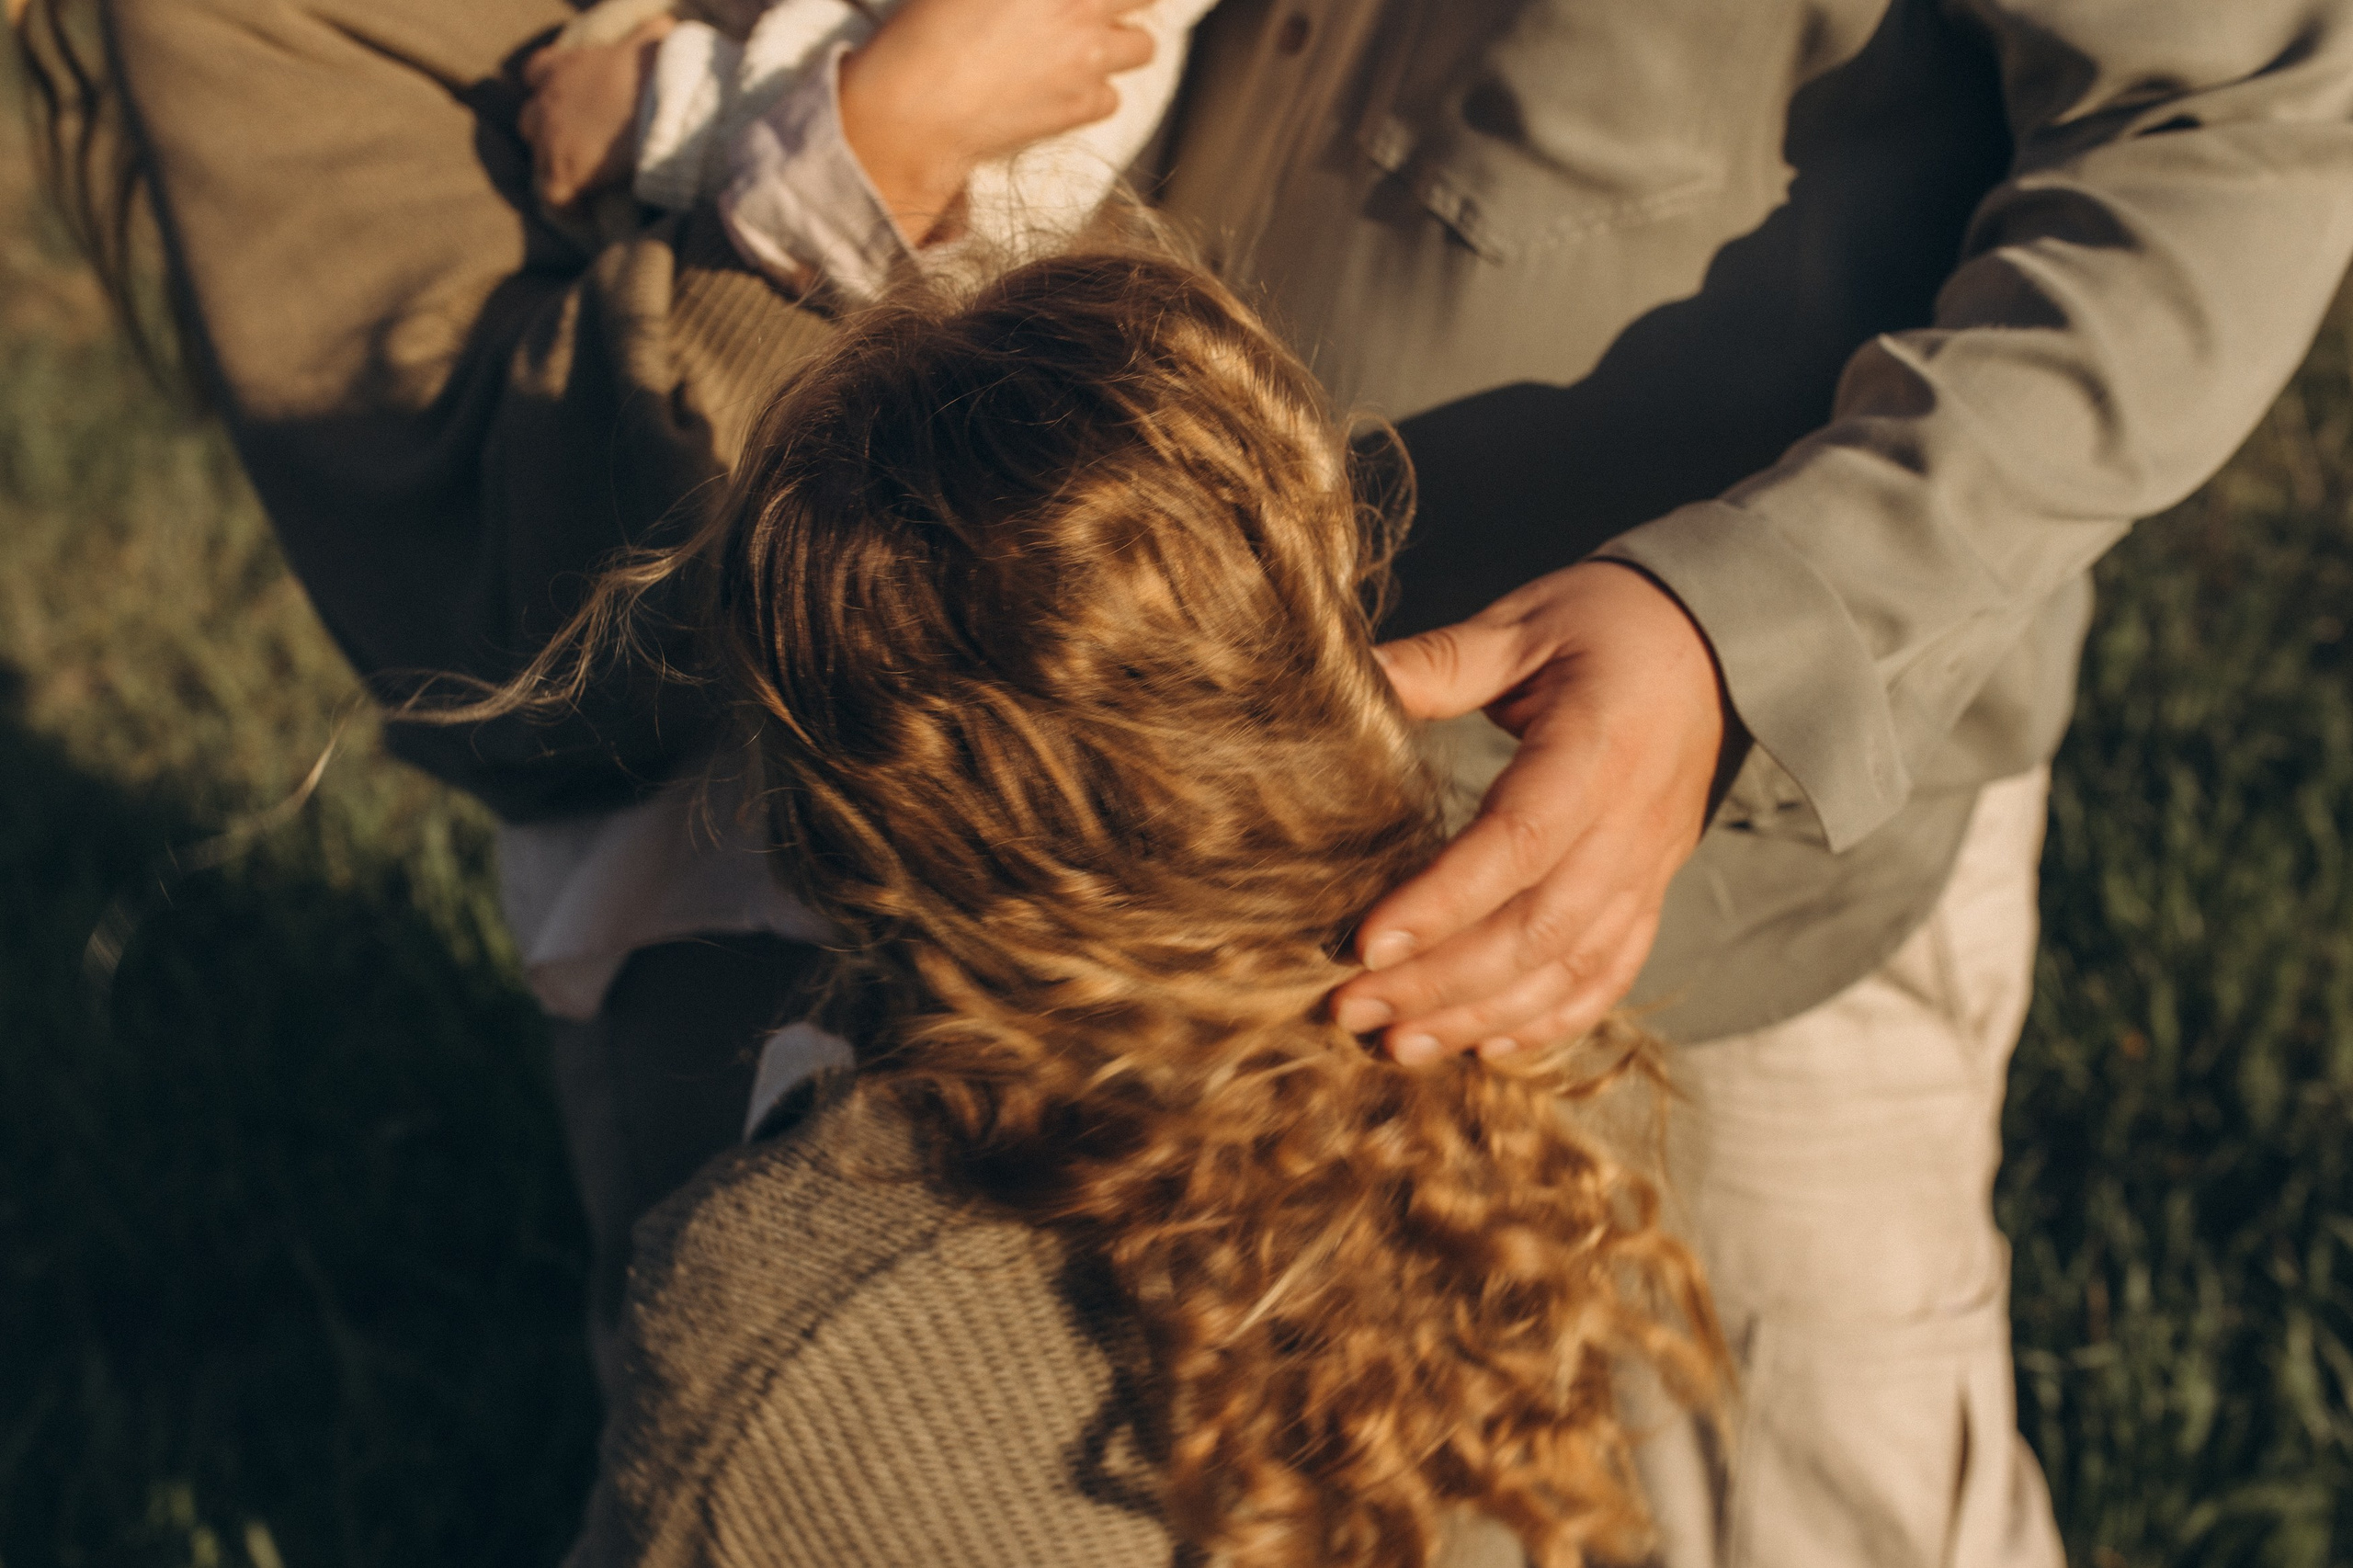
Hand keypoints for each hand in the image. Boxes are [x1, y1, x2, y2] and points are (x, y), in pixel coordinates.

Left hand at [519, 15, 675, 211]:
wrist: (665, 104)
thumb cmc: (662, 69)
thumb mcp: (651, 39)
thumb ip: (648, 33)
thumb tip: (666, 26)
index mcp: (562, 66)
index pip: (537, 73)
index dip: (552, 88)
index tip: (573, 102)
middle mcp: (546, 101)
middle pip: (530, 119)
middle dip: (550, 129)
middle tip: (581, 143)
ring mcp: (550, 139)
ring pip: (539, 158)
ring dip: (558, 164)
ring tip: (586, 179)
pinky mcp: (562, 175)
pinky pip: (556, 200)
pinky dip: (570, 207)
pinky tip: (588, 213)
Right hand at [838, 0, 1154, 241]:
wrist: (919, 107)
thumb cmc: (928, 31)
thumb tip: (1030, 2)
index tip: (1082, 3)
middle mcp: (1082, 6)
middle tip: (1095, 7)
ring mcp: (1090, 56)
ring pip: (1143, 46)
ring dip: (1121, 43)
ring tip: (1087, 48)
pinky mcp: (1083, 105)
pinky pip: (1112, 96)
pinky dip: (1094, 93)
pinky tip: (1062, 89)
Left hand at [1330, 562, 1728, 1065]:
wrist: (1727, 643)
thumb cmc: (1611, 622)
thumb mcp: (1524, 624)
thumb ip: (1438, 662)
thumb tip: (1342, 678)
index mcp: (1595, 750)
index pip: (1517, 843)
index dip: (1443, 902)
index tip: (1366, 942)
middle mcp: (1630, 824)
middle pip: (1537, 929)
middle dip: (1440, 982)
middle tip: (1351, 1009)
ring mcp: (1648, 866)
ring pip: (1570, 968)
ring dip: (1481, 1015)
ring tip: (1399, 1044)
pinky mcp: (1654, 890)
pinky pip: (1609, 974)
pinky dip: (1550, 1020)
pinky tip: (1485, 1045)